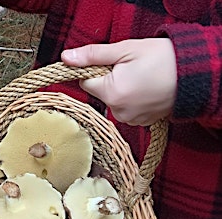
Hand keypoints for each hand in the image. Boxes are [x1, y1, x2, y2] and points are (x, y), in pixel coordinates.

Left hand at [61, 38, 176, 125]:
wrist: (196, 75)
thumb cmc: (163, 59)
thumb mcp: (124, 50)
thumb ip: (92, 55)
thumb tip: (66, 57)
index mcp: (112, 93)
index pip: (85, 83)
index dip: (94, 70)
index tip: (109, 63)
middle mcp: (119, 111)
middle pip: (100, 92)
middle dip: (109, 80)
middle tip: (130, 69)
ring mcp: (132, 119)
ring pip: (113, 101)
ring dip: (121, 89)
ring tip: (142, 78)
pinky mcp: (142, 122)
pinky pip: (126, 108)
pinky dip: (132, 99)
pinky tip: (147, 89)